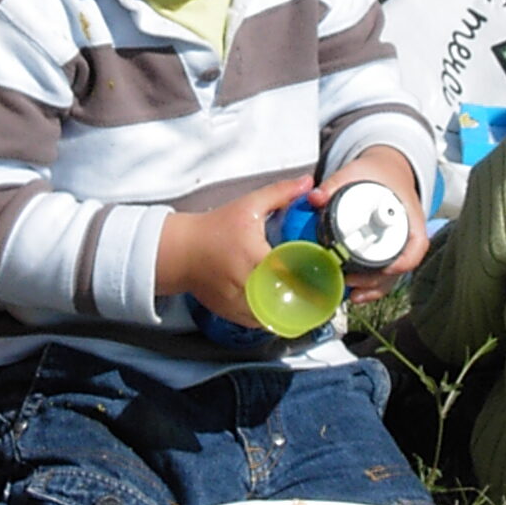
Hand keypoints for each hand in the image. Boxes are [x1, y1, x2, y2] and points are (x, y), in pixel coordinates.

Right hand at [156, 174, 313, 324]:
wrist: (181, 251)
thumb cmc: (214, 227)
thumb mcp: (248, 205)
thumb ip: (280, 193)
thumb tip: (307, 181)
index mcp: (255, 256)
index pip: (293, 271)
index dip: (310, 272)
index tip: (324, 272)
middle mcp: (247, 283)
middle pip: (287, 297)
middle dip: (304, 294)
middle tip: (321, 291)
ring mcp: (238, 301)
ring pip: (274, 315)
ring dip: (288, 308)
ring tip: (304, 302)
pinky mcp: (231, 312)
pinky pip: (259, 322)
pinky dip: (271, 316)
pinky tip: (280, 306)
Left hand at [314, 148, 428, 299]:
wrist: (385, 170)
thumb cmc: (376, 172)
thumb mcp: (357, 172)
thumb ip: (334, 183)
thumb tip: (315, 197)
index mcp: (410, 216)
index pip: (417, 244)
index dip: (404, 260)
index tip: (385, 269)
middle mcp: (408, 236)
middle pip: (401, 266)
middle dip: (378, 280)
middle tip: (352, 282)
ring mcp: (397, 246)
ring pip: (391, 276)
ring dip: (372, 288)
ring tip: (350, 296)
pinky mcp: (385, 252)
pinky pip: (382, 274)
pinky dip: (369, 286)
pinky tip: (352, 295)